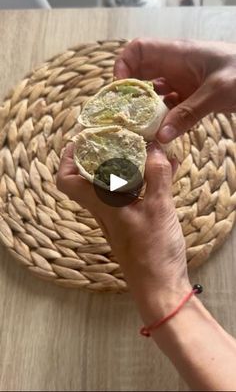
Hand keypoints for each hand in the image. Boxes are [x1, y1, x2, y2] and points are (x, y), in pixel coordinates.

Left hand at [57, 144, 190, 323]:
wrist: (161, 288)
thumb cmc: (154, 253)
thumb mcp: (159, 209)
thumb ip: (157, 177)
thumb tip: (154, 149)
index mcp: (103, 205)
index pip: (68, 181)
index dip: (69, 158)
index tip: (82, 140)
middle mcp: (106, 209)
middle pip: (91, 176)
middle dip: (103, 152)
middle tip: (118, 135)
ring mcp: (120, 216)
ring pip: (115, 182)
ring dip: (128, 163)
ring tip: (147, 145)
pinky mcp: (134, 221)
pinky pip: (135, 192)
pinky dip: (146, 178)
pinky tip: (167, 168)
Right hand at [114, 39, 235, 142]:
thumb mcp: (217, 92)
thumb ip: (188, 114)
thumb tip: (160, 137)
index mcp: (177, 54)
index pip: (138, 50)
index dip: (123, 65)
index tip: (119, 89)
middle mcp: (175, 67)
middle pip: (141, 74)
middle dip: (130, 93)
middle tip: (123, 116)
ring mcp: (182, 82)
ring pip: (153, 94)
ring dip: (145, 110)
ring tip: (139, 129)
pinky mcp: (191, 97)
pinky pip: (169, 107)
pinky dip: (163, 119)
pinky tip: (162, 132)